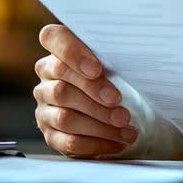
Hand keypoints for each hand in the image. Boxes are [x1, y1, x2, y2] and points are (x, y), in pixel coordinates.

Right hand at [34, 24, 138, 156]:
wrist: (111, 112)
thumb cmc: (113, 78)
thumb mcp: (114, 62)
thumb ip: (114, 55)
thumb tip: (137, 53)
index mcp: (58, 52)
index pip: (53, 38)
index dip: (72, 53)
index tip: (97, 68)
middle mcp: (47, 79)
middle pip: (62, 86)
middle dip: (94, 94)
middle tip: (118, 101)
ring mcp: (45, 108)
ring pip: (65, 117)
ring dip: (99, 123)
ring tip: (125, 125)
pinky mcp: (51, 134)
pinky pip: (68, 141)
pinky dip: (96, 143)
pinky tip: (117, 142)